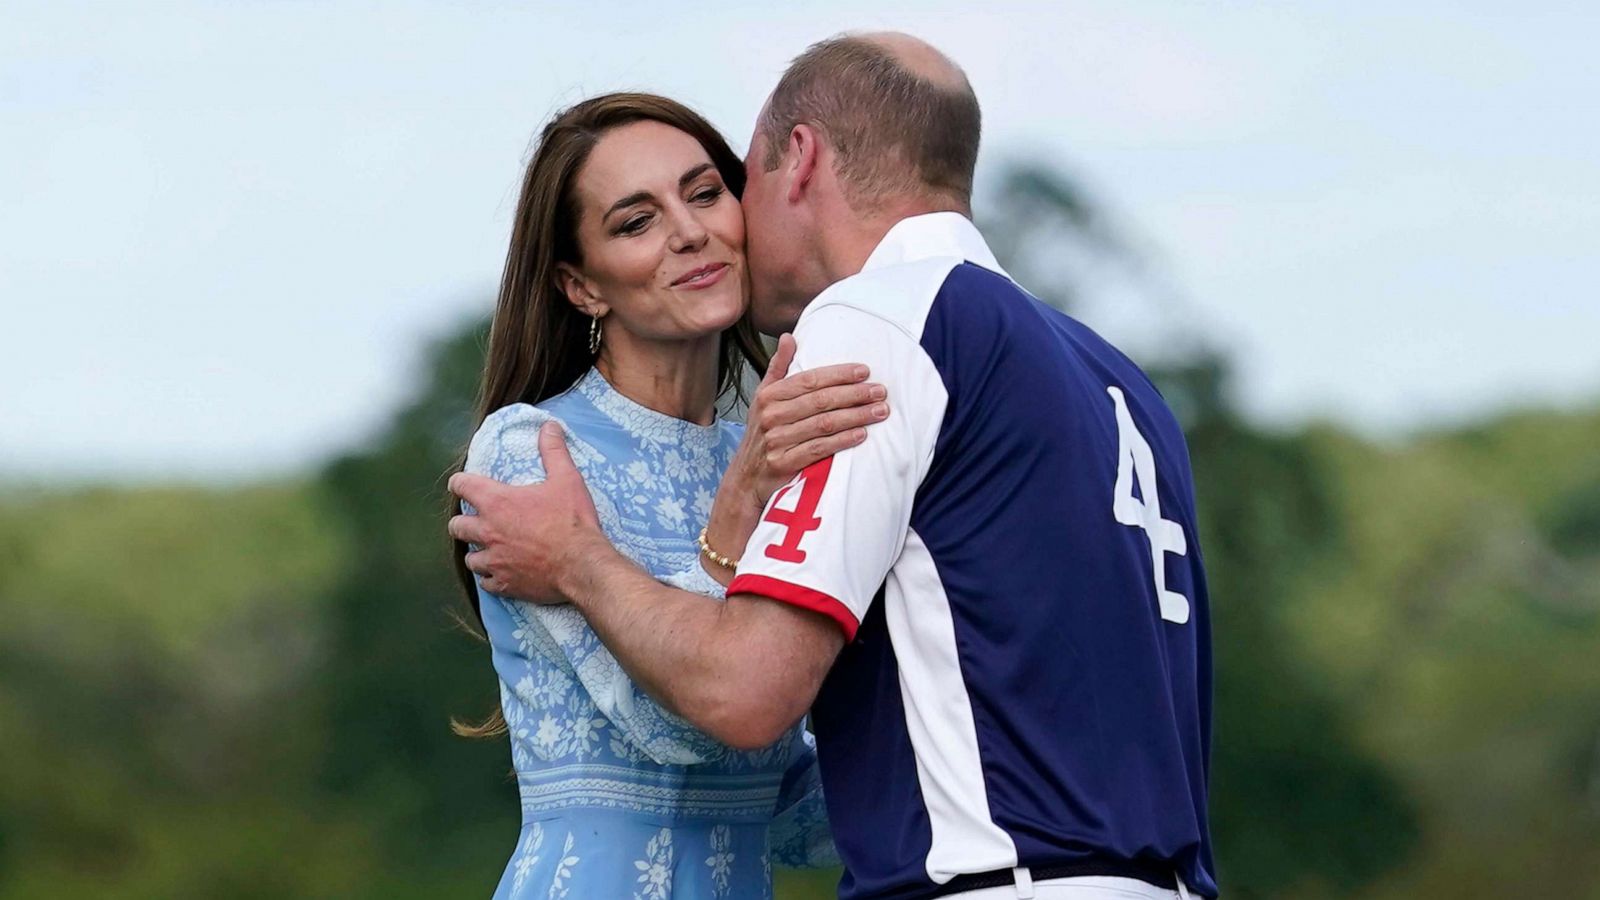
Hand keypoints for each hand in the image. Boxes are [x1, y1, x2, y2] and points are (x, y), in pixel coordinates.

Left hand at [447, 421, 606, 602]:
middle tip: (475, 521)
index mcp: (497, 503)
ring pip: (469, 557)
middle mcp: (488, 531)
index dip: (460, 482)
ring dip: (476, 551)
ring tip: (488, 549)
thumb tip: (549, 426)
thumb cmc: (572, 521)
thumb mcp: (566, 479)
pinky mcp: (504, 584)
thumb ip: (553, 451)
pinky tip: (500, 573)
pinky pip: (485, 582)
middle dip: (463, 522)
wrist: (582, 565)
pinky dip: (490, 577)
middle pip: (457, 526)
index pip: (462, 485)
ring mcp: (494, 560)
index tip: (462, 484)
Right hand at [731, 333, 888, 506]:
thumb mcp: (763, 398)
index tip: (864, 371)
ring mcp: (777, 440)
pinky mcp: (784, 463)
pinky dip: (842, 441)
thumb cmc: (762, 434)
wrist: (746, 478)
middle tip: (880, 392)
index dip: (839, 374)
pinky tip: (861, 434)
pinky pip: (819, 449)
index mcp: (769, 396)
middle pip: (820, 401)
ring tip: (879, 412)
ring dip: (856, 416)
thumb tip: (789, 337)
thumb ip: (778, 368)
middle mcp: (772, 416)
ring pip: (824, 424)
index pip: (809, 380)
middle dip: (854, 394)